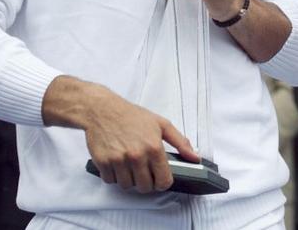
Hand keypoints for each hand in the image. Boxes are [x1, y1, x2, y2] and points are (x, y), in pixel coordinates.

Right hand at [84, 90, 198, 193]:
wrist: (104, 110)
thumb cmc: (132, 116)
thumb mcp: (161, 124)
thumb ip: (180, 142)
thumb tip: (194, 157)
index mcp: (153, 147)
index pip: (163, 181)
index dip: (163, 182)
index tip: (160, 179)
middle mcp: (136, 156)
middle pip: (145, 187)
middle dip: (146, 182)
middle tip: (144, 171)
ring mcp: (118, 160)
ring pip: (127, 186)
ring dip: (130, 179)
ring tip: (130, 165)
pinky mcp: (103, 162)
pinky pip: (111, 181)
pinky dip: (114, 176)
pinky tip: (117, 163)